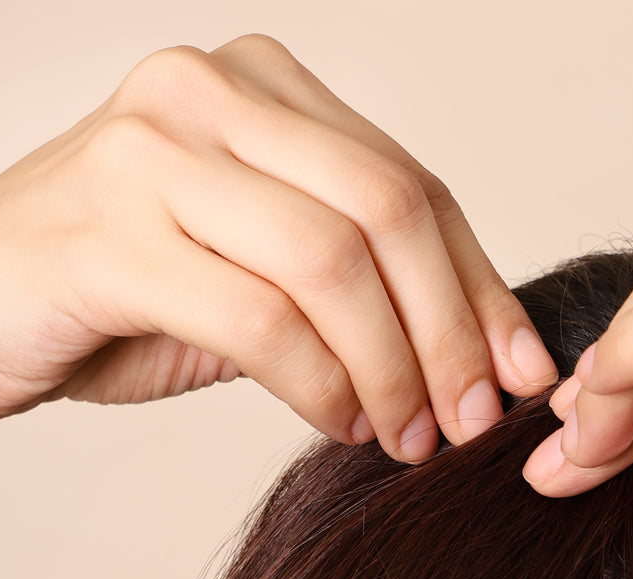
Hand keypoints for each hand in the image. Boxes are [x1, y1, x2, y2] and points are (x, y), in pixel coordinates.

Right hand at [0, 35, 555, 454]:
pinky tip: (338, 427)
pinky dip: (320, 386)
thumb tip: (480, 352)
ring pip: (333, 262)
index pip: (411, 182)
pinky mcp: (109, 235)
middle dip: (452, 330)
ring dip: (391, 370)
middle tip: (471, 423)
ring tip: (407, 439)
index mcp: (258, 85)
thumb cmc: (114, 297)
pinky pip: (260, 319)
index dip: (481, 287)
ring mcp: (151, 153)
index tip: (523, 375)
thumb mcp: (250, 271)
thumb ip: (347, 281)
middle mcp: (208, 93)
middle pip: (389, 209)